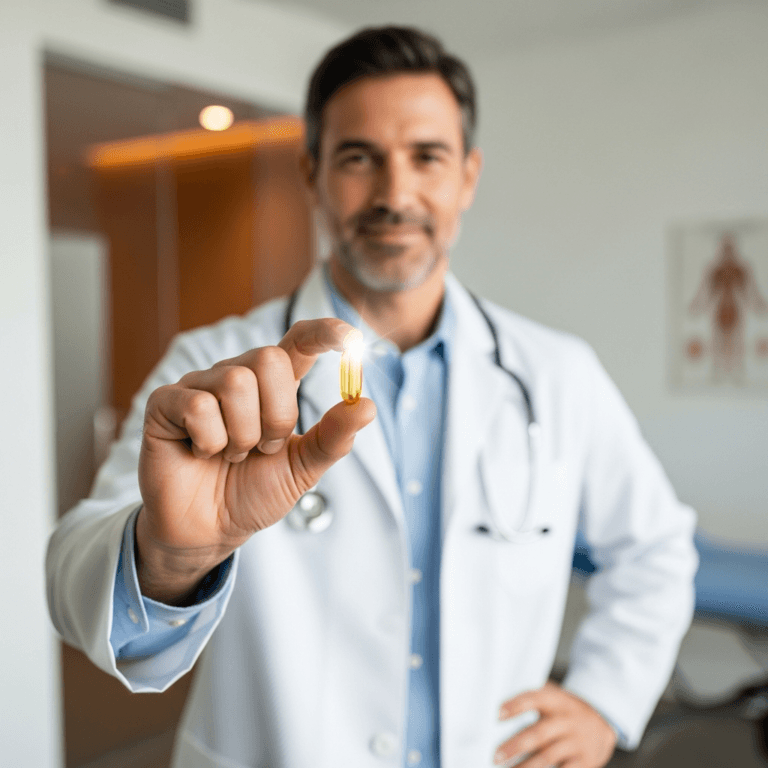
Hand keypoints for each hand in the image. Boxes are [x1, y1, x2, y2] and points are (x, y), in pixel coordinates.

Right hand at [136, 317, 375, 603]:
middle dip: (275, 415)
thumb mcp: (302, 468)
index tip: (350, 338)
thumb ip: (333, 437)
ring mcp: (199, 386)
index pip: (299, 341)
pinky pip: (198, 406)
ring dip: (242, 434)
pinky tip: (202, 453)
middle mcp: (236, 375)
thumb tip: (367, 405)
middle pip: (268, 358)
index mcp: (273, 386)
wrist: (209, 531)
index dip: (324, 332)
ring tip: (233, 455)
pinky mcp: (165, 403)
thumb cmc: (253, 493)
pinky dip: (210, 441)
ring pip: (234, 383)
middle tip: (263, 447)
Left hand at [494, 681, 616, 767]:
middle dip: (515, 746)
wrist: (602, 721)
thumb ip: (531, 704)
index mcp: (556, 700)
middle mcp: (567, 720)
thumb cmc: (565, 711)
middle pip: (538, 733)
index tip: (497, 715)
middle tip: (496, 756)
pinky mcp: (585, 761)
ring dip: (526, 767)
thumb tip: (497, 715)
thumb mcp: (552, 699)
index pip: (533, 699)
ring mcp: (577, 742)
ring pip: (548, 756)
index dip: (515, 706)